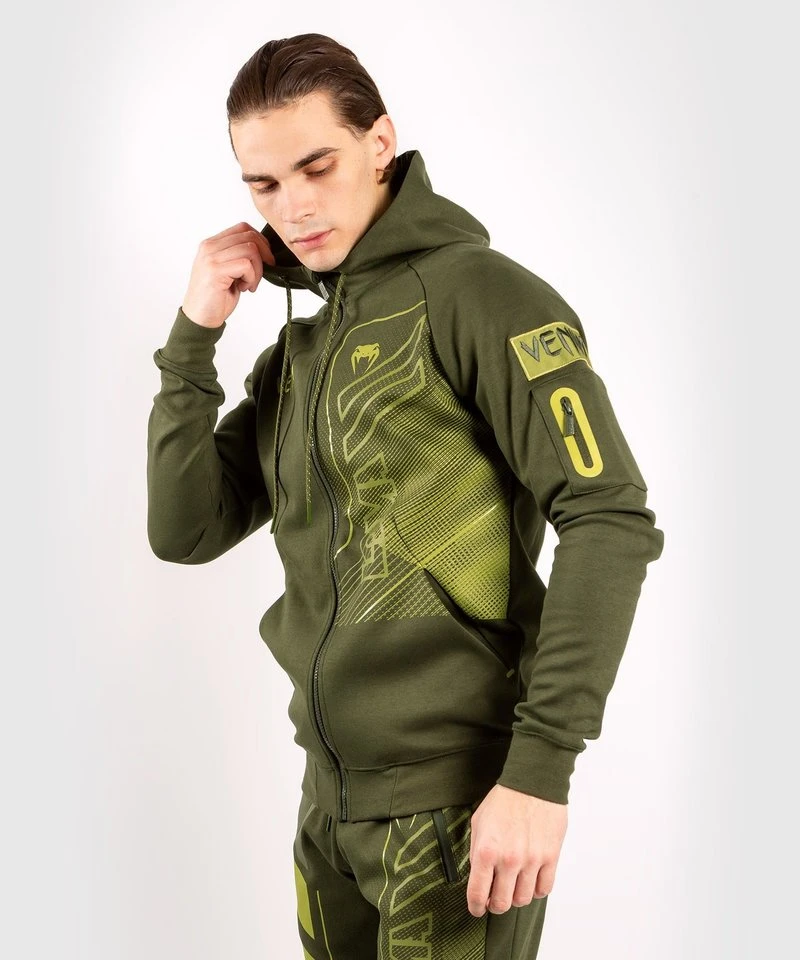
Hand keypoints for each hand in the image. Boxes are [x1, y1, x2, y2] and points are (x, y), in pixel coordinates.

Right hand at [181, 221, 275, 328]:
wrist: (200, 318)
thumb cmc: (215, 297)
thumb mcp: (229, 271)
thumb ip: (239, 256)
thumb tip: (265, 251)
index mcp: (212, 244)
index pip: (243, 228)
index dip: (261, 242)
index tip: (265, 260)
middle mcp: (209, 247)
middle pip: (249, 235)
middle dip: (264, 255)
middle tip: (262, 273)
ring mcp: (211, 258)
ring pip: (250, 249)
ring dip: (258, 270)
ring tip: (249, 284)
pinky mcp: (215, 270)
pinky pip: (246, 265)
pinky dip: (252, 278)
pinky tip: (244, 288)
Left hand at [466, 783, 567, 916]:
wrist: (532, 782)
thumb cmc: (504, 800)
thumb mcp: (478, 823)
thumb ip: (476, 852)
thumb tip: (479, 876)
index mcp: (486, 851)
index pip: (478, 894)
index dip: (476, 906)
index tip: (477, 908)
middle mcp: (509, 860)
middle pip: (502, 903)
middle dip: (495, 905)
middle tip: (495, 899)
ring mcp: (532, 860)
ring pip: (524, 899)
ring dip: (516, 897)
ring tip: (513, 886)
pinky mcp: (551, 857)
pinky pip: (545, 889)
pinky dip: (537, 890)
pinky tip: (531, 880)